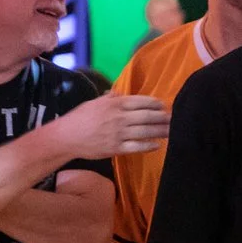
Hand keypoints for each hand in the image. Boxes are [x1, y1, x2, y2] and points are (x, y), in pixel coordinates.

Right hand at [52, 94, 168, 159]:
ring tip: (171, 130)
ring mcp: (119, 134)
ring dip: (160, 130)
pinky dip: (149, 145)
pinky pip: (137, 147)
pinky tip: (158, 144)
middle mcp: (119, 117)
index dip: (155, 103)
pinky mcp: (117, 148)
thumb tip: (118, 93)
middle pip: (147, 116)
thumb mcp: (95, 102)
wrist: (67, 137)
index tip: (163, 105)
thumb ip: (109, 98)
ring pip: (145, 131)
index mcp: (114, 104)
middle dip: (162, 117)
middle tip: (174, 118)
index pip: (141, 101)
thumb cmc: (79, 118)